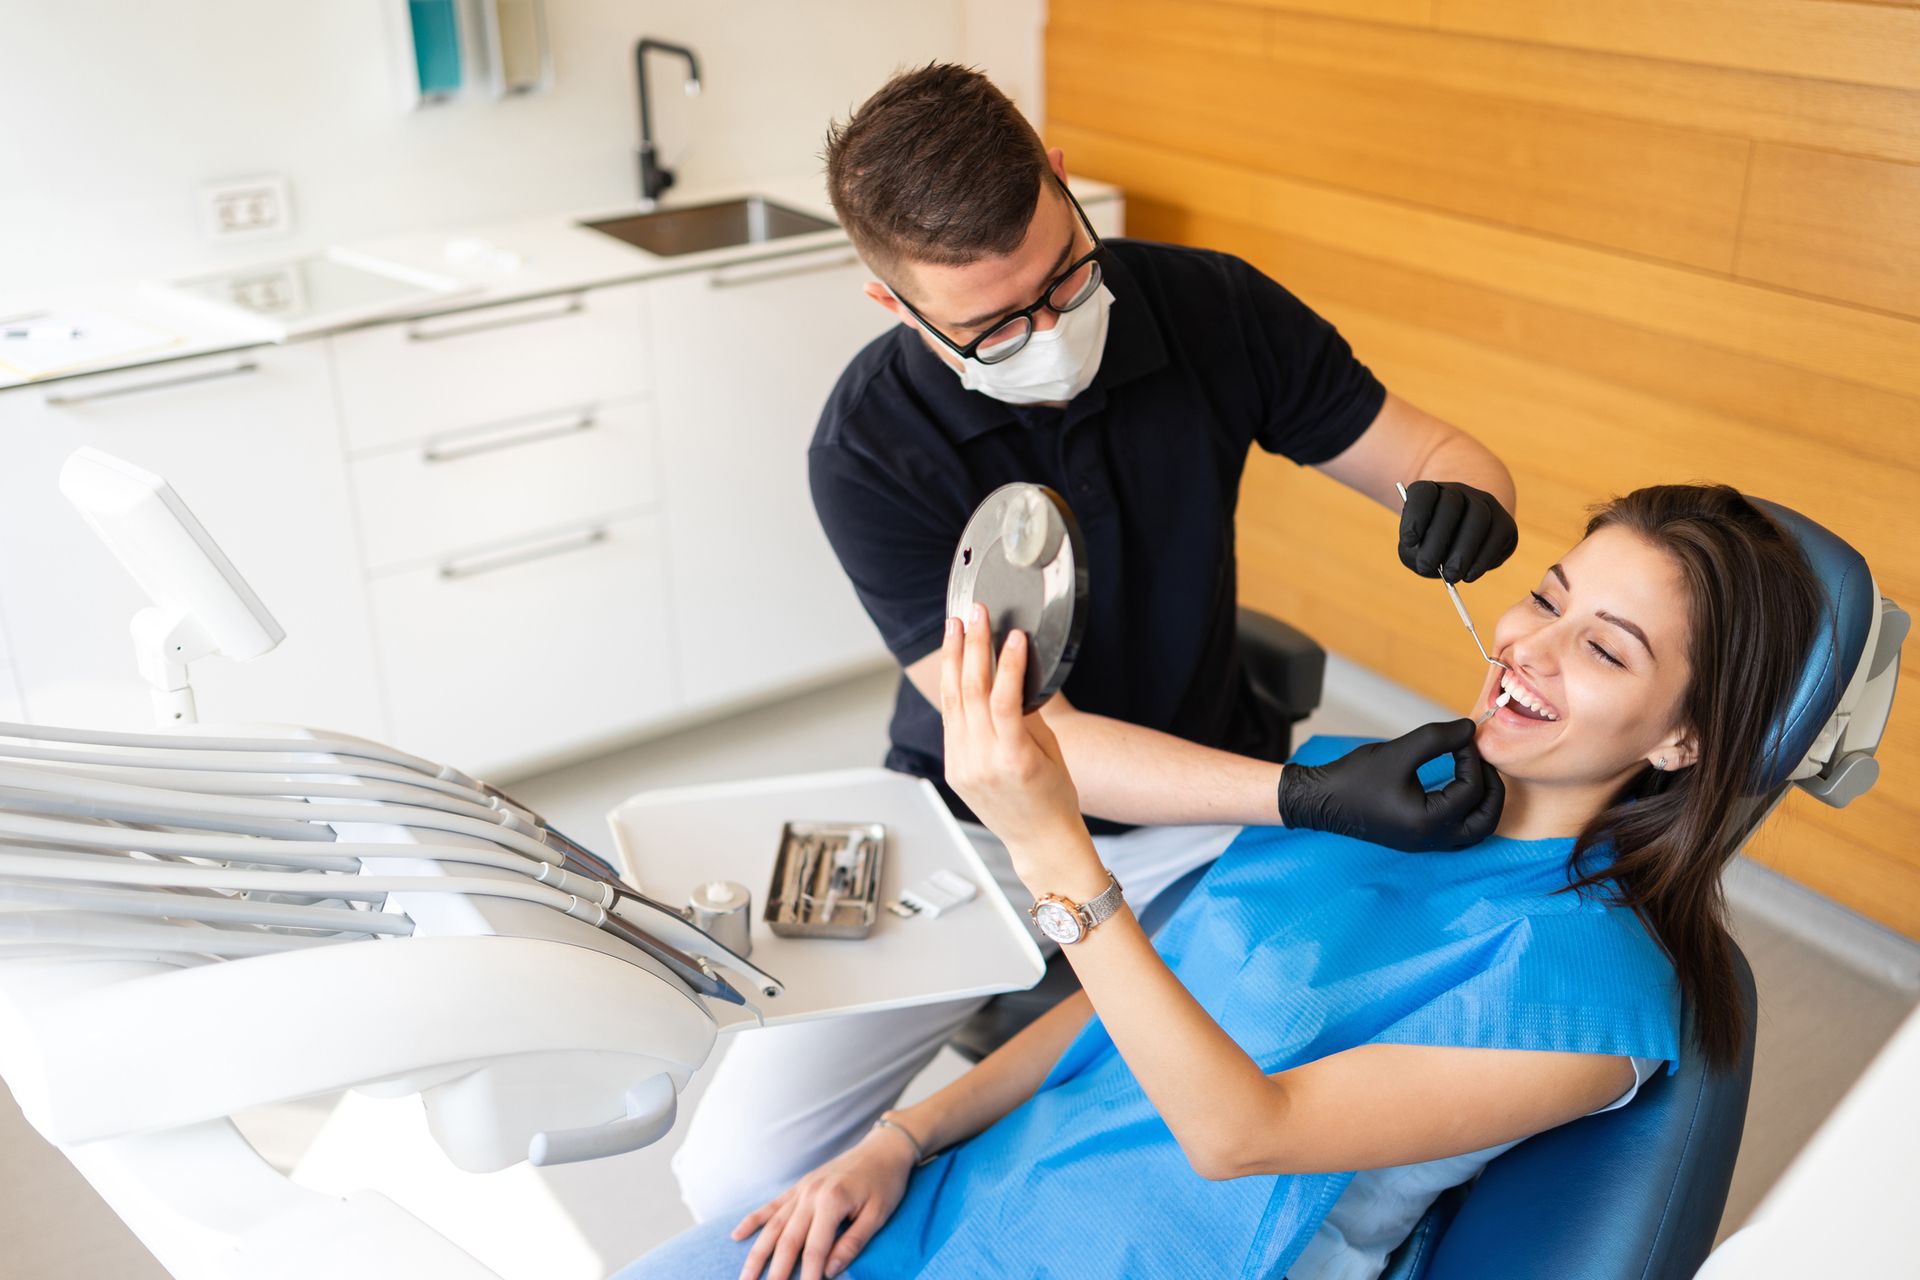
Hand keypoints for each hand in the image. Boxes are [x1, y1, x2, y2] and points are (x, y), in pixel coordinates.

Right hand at [731, 1124, 915, 1279]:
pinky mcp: (799, 1186)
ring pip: (774, 1226)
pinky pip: (772, 1205)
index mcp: (832, 1201)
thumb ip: (853, 1243)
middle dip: (774, 1271)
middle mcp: (811, 1195)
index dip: (808, 1275)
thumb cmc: (885, 1182)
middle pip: (787, 1240)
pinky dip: (753, 1221)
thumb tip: (831, 1270)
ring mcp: (802, 1189)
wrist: (883, 1148)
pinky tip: (737, 1235)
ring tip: (745, 1276)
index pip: (815, 1249)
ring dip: (757, 1253)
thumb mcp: (878, 1215)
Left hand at [940, 605, 1085, 856]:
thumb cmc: (1054, 797)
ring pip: (952, 701)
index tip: (1013, 635)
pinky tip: (953, 664)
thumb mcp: (1051, 752)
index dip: (1007, 663)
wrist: (1038, 839)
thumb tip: (1012, 677)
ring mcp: (963, 766)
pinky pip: (950, 719)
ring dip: (953, 659)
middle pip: (970, 692)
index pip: (1004, 700)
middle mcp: (982, 762)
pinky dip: (952, 687)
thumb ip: (1028, 716)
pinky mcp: (953, 768)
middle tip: (975, 615)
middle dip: (972, 646)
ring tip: (955, 627)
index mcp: (1014, 760)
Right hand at [1277, 719, 1503, 851]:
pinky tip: (1457, 787)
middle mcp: (1431, 838)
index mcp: (1428, 821)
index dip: (1473, 760)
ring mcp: (1425, 843)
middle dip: (1491, 790)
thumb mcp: (1398, 752)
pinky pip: (1457, 831)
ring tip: (1474, 774)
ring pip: (1474, 831)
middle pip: (1485, 821)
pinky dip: (1467, 811)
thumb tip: (1469, 729)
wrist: (1321, 801)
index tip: (1462, 739)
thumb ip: (1437, 738)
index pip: (1471, 790)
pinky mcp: (1418, 839)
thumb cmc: (1353, 778)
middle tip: (1482, 763)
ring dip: (1482, 804)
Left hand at [1398, 480, 1517, 582]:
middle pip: (1451, 506)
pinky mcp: (1504, 522)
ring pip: (1478, 518)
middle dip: (1438, 539)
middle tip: (1426, 566)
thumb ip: (1415, 555)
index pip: (1423, 493)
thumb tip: (1433, 565)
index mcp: (1431, 492)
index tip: (1408, 541)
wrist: (1464, 544)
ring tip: (1450, 576)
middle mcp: (1458, 492)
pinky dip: (1482, 559)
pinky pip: (1497, 536)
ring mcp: (1484, 503)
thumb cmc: (1431, 547)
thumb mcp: (1415, 550)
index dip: (1415, 515)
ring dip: (1463, 551)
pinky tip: (1469, 576)